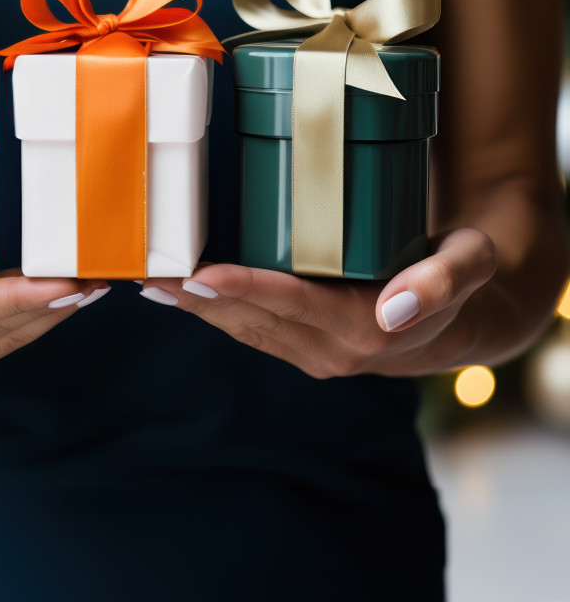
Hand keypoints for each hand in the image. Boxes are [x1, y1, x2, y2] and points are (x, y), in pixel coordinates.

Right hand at [0, 264, 109, 412]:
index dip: (21, 300)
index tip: (62, 282)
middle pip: (5, 327)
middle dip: (56, 302)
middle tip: (104, 273)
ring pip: (10, 337)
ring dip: (55, 312)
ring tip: (96, 283)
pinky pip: (1, 339)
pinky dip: (35, 318)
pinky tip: (62, 298)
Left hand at [138, 228, 496, 378]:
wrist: (456, 323)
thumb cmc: (457, 276)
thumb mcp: (470, 264)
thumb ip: (444, 278)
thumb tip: (396, 308)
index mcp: (366, 328)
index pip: (294, 304)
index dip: (247, 288)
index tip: (202, 273)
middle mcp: (331, 350)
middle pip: (253, 318)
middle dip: (198, 294)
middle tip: (149, 268)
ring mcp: (310, 354)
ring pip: (240, 327)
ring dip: (193, 304)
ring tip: (148, 278)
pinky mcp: (297, 347)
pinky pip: (246, 329)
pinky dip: (209, 310)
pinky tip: (175, 292)